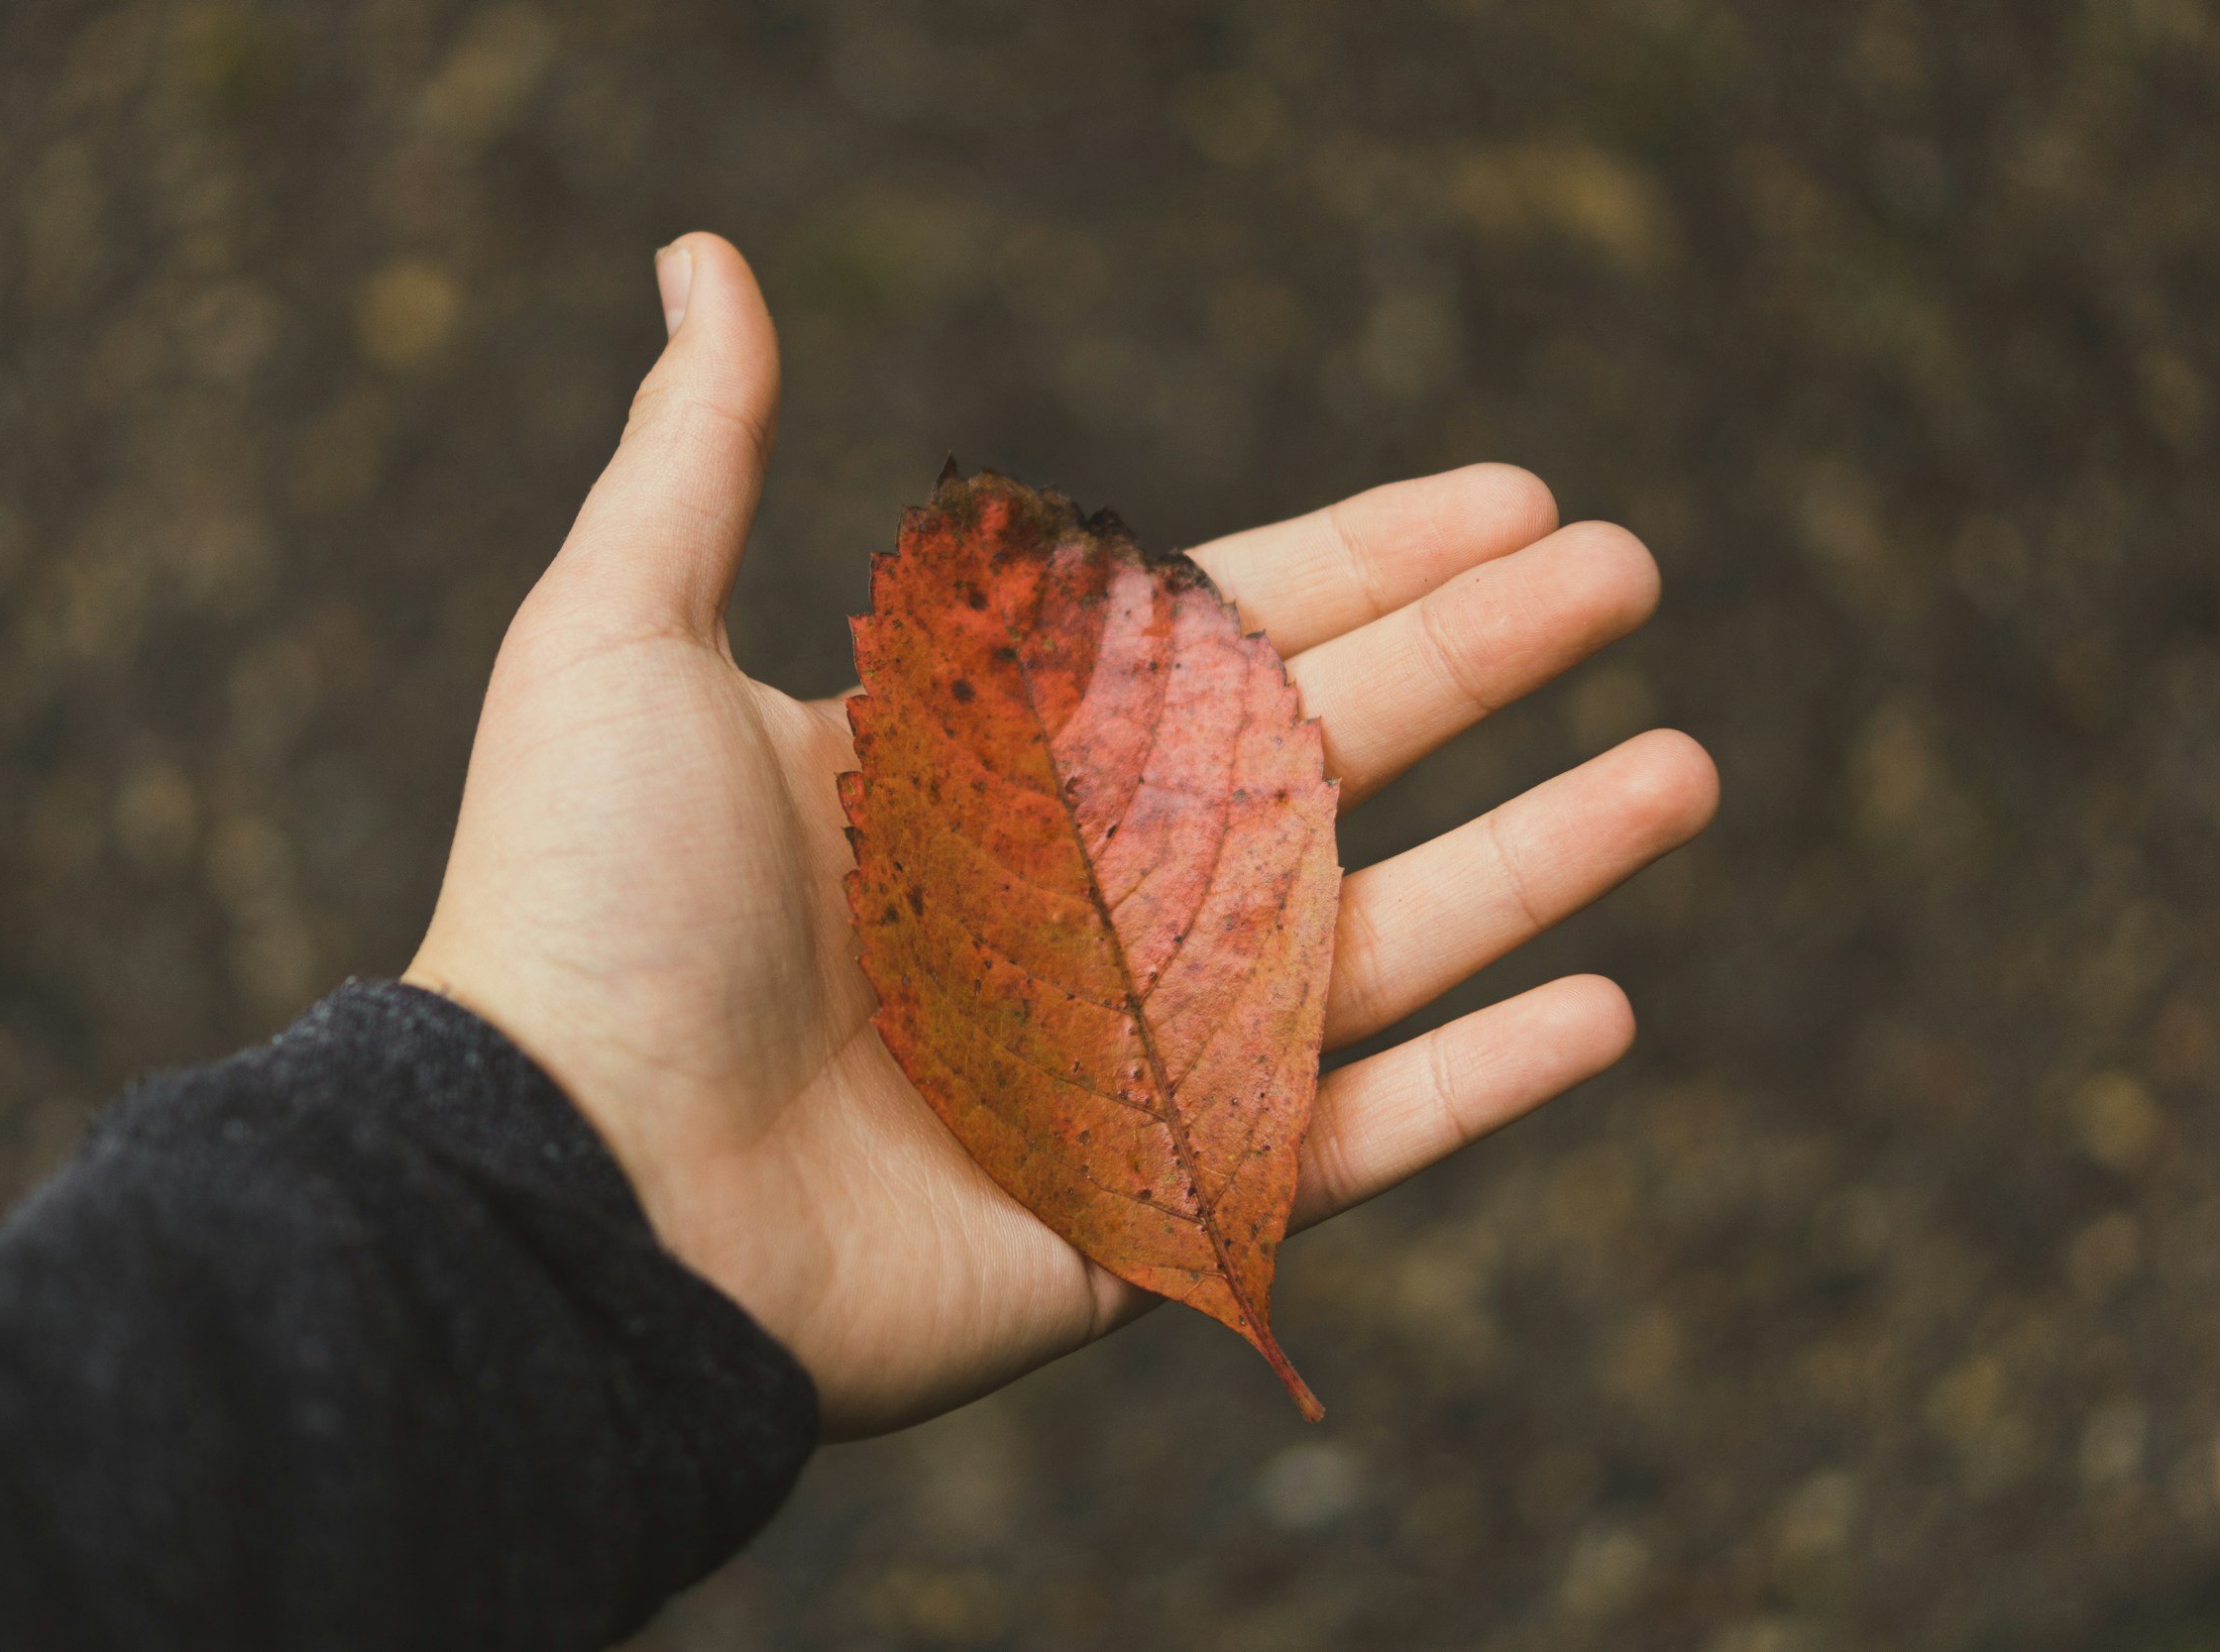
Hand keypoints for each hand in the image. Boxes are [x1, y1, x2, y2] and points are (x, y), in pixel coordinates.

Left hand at [406, 234, 1718, 1437]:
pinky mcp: (1154, 1210)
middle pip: (1332, 755)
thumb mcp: (623, 636)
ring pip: (1379, 939)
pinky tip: (1608, 1006)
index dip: (1370, 556)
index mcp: (988, 761)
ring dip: (1539, 856)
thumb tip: (702, 254)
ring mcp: (1128, 1056)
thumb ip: (699, 452)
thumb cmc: (583, 916)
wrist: (564, 1202)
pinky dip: (1484, 1087)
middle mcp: (1076, 897)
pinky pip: (1353, 1142)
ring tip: (1683, 769)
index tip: (1511, 495)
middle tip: (1632, 574)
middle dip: (1487, 659)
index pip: (1222, 634)